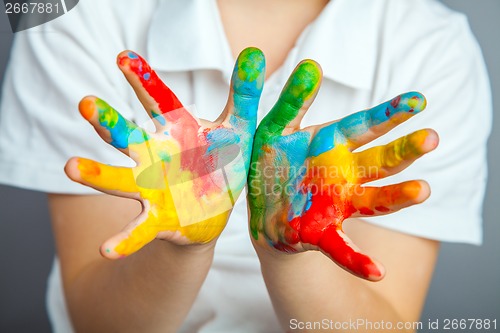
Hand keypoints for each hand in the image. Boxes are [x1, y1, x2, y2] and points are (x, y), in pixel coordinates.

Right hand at [65, 48, 264, 258]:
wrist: (214, 210)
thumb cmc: (222, 161)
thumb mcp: (239, 128)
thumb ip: (243, 94)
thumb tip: (253, 53)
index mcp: (176, 131)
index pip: (159, 101)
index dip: (143, 79)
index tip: (124, 57)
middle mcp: (155, 156)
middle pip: (128, 137)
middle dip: (108, 122)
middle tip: (85, 104)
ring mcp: (152, 188)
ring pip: (122, 180)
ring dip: (99, 175)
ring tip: (71, 167)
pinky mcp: (158, 219)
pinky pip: (139, 230)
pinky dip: (124, 239)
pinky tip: (107, 248)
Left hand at [248, 60, 438, 280]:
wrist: (259, 206)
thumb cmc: (269, 162)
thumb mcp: (274, 128)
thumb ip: (291, 101)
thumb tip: (313, 65)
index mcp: (330, 145)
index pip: (364, 126)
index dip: (389, 113)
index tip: (417, 100)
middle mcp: (342, 174)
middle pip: (379, 162)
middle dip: (403, 150)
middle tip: (430, 137)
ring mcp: (336, 205)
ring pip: (373, 201)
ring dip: (398, 197)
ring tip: (422, 190)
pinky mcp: (320, 233)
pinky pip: (340, 248)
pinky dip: (358, 260)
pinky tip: (376, 271)